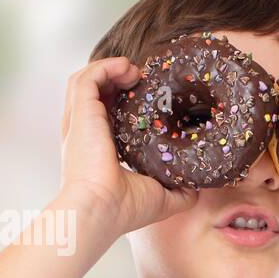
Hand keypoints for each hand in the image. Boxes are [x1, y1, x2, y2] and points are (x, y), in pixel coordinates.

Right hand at [57, 57, 195, 243]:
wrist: (101, 211)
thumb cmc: (126, 210)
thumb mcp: (163, 198)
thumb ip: (181, 191)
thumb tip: (199, 186)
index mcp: (99, 149)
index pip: (107, 114)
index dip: (124, 100)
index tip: (150, 97)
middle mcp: (85, 133)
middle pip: (94, 92)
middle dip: (117, 79)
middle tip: (143, 79)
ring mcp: (79, 122)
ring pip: (86, 80)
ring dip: (111, 68)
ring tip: (135, 71)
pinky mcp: (80, 113)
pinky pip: (86, 77)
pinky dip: (106, 66)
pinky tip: (128, 68)